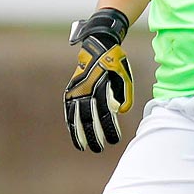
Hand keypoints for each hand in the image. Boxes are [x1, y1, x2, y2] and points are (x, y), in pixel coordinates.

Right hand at [64, 7, 134, 151]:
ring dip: (78, 133)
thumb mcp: (125, 76)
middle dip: (93, 136)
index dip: (109, 129)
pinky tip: (73, 131)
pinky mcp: (71, 90)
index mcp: (100, 87)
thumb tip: (121, 112)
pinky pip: (69, 110)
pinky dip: (70, 122)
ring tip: (82, 147)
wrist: (98, 45)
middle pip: (87, 119)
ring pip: (75, 116)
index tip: (114, 141)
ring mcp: (76, 90)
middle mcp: (85, 90)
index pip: (104, 114)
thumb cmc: (115, 62)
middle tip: (99, 149)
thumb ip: (125, 94)